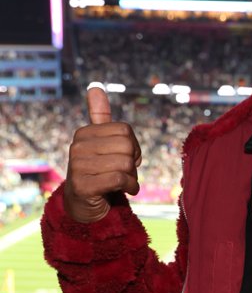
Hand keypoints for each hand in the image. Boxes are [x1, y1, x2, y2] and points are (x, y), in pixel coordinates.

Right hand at [63, 84, 141, 222]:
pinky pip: (119, 179)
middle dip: (133, 163)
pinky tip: (126, 191)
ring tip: (122, 182)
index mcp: (84, 133)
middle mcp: (77, 147)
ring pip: (124, 164)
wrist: (84, 206)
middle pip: (126, 147)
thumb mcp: (101, 142)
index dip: (133, 147)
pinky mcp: (83, 186)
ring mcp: (77, 166)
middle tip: (126, 172)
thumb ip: (100, 116)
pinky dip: (130, 187)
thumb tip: (95, 87)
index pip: (125, 131)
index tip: (127, 158)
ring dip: (132, 177)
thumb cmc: (98, 172)